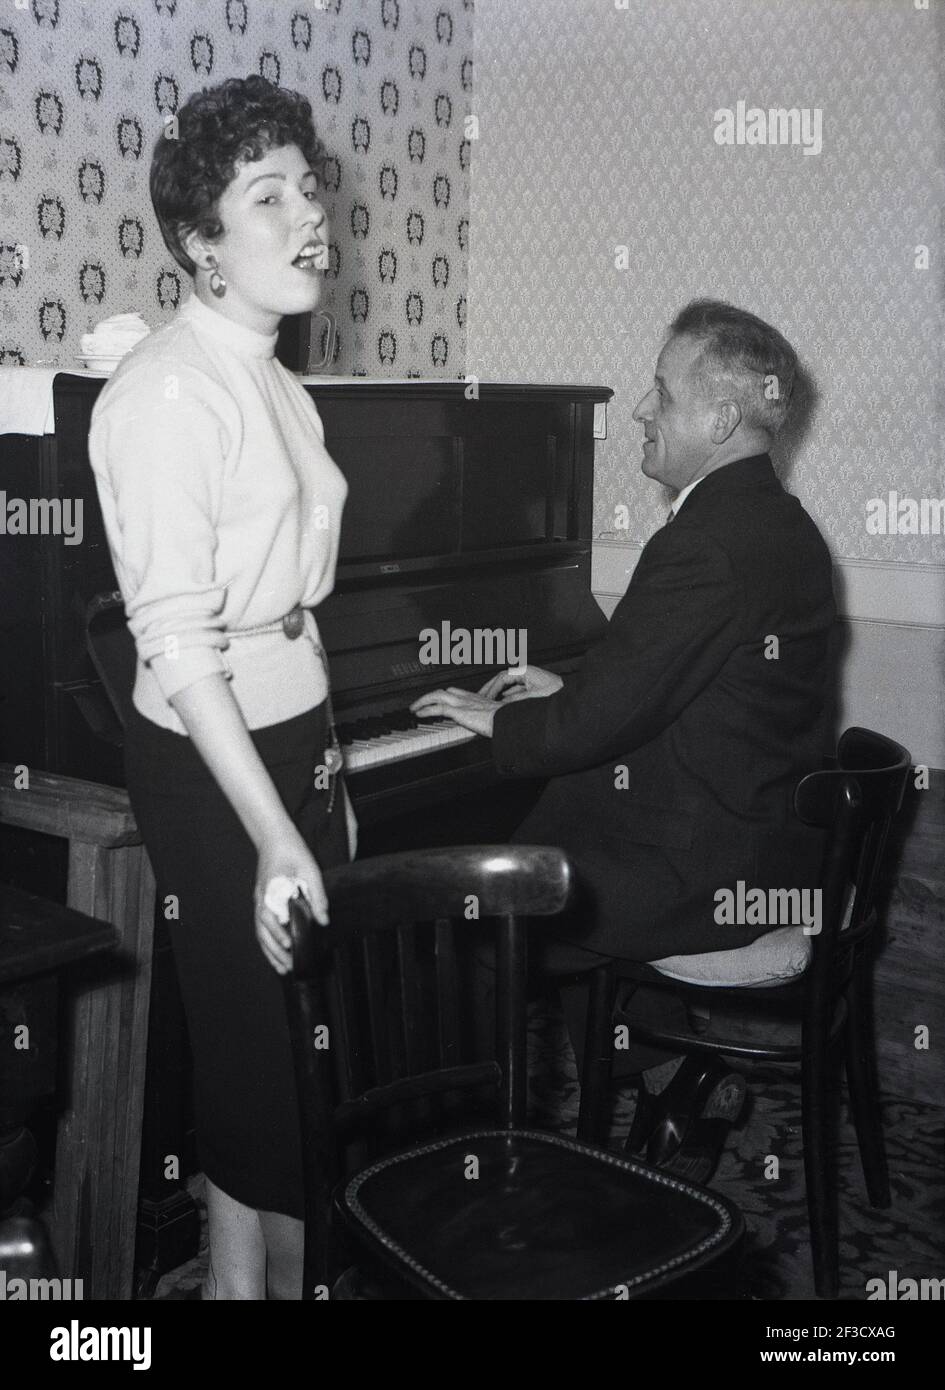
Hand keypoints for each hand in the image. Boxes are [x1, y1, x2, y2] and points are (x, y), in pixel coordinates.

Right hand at [254, 830, 327, 975]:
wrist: (274, 837)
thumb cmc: (293, 851)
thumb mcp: (310, 870)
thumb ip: (317, 896)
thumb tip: (324, 920)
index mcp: (272, 889)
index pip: (270, 916)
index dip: (278, 933)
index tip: (289, 945)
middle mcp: (262, 898)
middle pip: (263, 930)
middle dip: (275, 951)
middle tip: (289, 967)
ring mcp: (259, 900)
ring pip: (260, 931)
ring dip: (270, 951)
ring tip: (282, 968)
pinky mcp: (262, 901)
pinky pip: (262, 926)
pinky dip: (268, 941)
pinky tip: (277, 952)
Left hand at [409, 687, 498, 737]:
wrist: (509, 720)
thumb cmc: (505, 720)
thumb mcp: (494, 718)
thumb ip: (486, 719)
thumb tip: (485, 727)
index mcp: (476, 698)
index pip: (455, 692)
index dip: (443, 695)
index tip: (436, 700)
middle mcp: (467, 698)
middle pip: (443, 691)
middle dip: (430, 696)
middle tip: (421, 703)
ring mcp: (462, 703)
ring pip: (437, 695)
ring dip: (423, 700)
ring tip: (414, 707)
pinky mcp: (459, 711)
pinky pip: (438, 708)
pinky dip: (426, 709)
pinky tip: (419, 713)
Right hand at [478, 664, 563, 701]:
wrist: (573, 699)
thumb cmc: (558, 694)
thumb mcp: (532, 698)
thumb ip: (514, 701)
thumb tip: (500, 705)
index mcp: (525, 671)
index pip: (502, 677)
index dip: (491, 688)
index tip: (484, 697)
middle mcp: (528, 674)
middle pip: (504, 681)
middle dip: (492, 690)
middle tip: (482, 699)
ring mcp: (532, 681)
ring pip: (511, 687)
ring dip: (501, 696)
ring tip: (491, 704)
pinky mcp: (536, 689)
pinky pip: (517, 692)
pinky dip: (510, 699)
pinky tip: (506, 707)